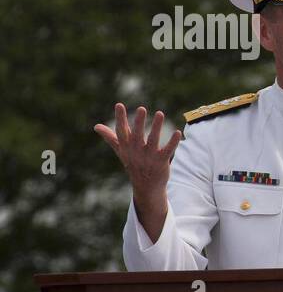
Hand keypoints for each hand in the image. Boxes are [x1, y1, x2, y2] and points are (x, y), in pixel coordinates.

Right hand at [94, 104, 179, 241]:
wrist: (146, 187)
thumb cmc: (133, 164)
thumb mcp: (121, 151)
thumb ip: (111, 137)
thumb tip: (96, 126)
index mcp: (126, 147)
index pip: (121, 131)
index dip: (120, 118)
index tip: (119, 105)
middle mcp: (136, 151)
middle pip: (137, 134)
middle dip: (138, 122)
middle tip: (141, 108)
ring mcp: (149, 156)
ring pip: (153, 139)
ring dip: (156, 127)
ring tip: (160, 113)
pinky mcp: (161, 161)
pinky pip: (167, 150)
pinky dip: (173, 142)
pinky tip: (178, 132)